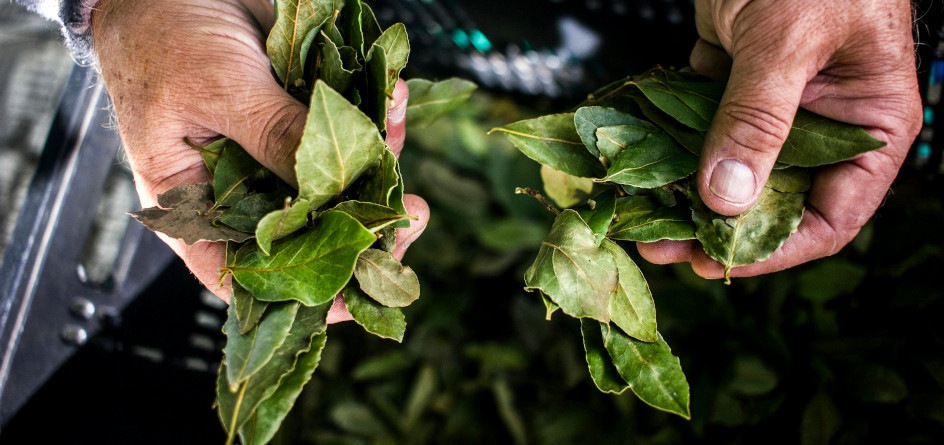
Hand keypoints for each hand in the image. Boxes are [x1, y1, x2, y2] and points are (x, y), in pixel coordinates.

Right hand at [90, 0, 428, 321]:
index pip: (247, 274)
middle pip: (308, 235)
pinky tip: (393, 98)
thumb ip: (272, 135)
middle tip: (411, 218)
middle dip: (365, 231)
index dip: (301, 296)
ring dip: (379, 168)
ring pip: (338, 184)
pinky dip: (376, 119)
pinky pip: (347, 133)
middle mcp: (243, 191)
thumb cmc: (164, 39)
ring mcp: (276, 156)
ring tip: (399, 137)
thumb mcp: (217, 89)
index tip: (360, 299)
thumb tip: (331, 184)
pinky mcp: (303, 121)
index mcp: (199, 206)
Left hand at [637, 0, 921, 277]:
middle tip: (661, 247)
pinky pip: (697, 132)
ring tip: (638, 216)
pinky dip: (667, 151)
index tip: (718, 261)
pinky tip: (634, 169)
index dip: (775, 250)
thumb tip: (726, 198)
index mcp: (866, 127)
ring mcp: (771, 111)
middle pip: (770, 204)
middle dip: (715, 230)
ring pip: (727, 173)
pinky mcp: (729, 88)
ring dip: (682, 196)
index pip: (829, 217)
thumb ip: (759, 118)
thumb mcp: (789, 42)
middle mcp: (821, 128)